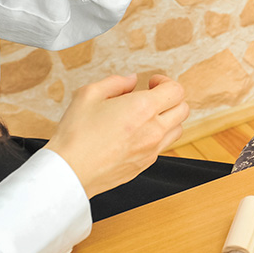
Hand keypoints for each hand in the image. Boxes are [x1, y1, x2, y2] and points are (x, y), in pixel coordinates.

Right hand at [45, 74, 186, 197]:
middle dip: (171, 99)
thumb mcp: (89, 94)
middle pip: (183, 109)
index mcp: (143, 108)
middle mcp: (153, 130)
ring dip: (168, 118)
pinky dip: (157, 136)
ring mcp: (151, 150)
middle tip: (153, 96)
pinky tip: (136, 134)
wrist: (69, 171)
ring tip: (147, 116)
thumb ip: (115, 82)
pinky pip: (162, 146)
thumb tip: (131, 80)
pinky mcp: (145, 164)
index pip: (176, 91)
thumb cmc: (76, 134)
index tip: (152, 82)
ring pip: (178, 130)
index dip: (166, 81)